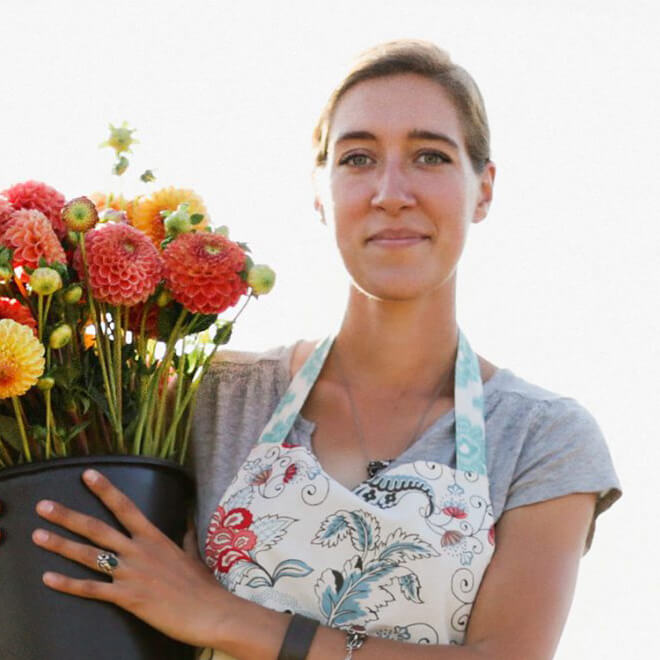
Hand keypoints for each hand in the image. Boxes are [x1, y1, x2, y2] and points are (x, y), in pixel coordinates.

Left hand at [32, 468, 228, 647]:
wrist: (207, 611)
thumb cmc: (202, 584)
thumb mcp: (193, 553)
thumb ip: (185, 535)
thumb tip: (188, 519)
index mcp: (153, 537)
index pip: (125, 506)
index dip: (105, 489)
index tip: (87, 474)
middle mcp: (138, 550)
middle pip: (96, 528)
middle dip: (68, 516)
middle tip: (44, 506)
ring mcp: (130, 573)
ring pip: (88, 556)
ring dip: (60, 545)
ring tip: (38, 535)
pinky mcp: (126, 597)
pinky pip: (90, 589)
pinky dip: (68, 584)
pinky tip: (48, 578)